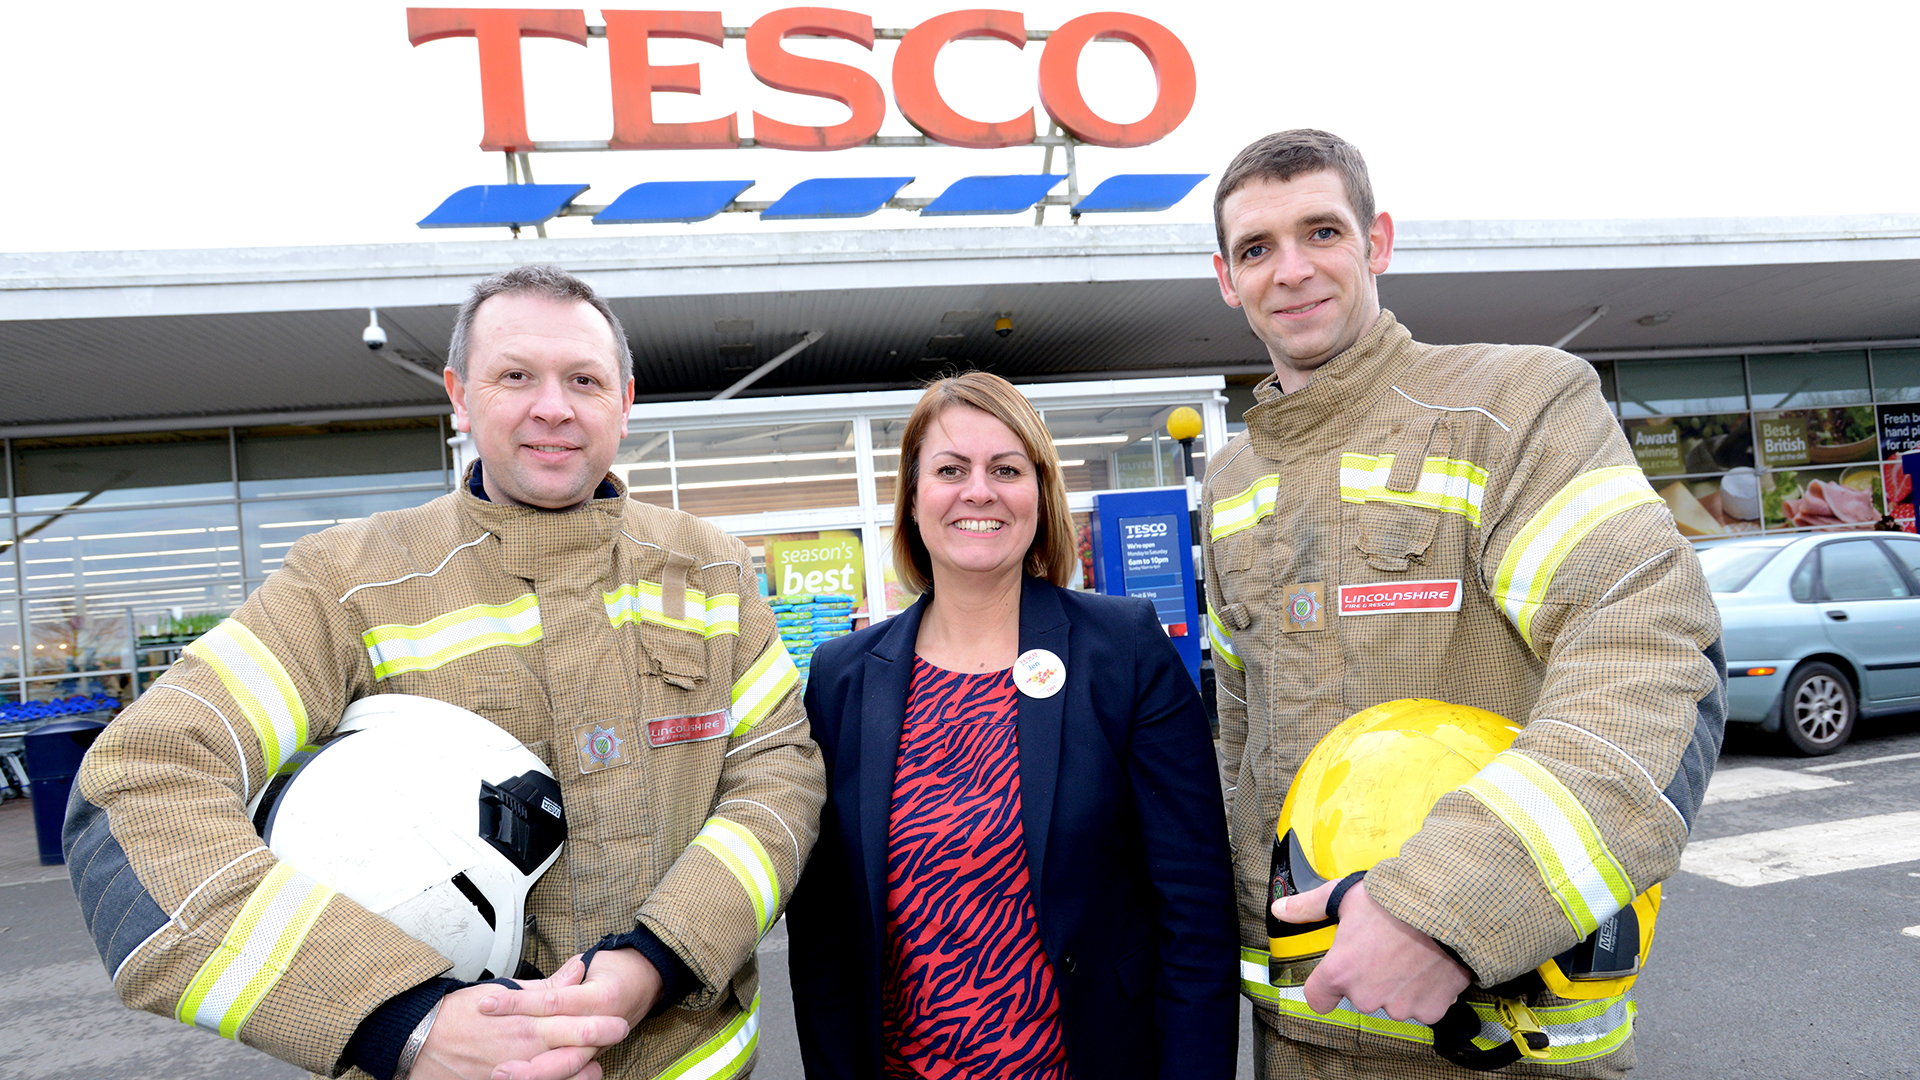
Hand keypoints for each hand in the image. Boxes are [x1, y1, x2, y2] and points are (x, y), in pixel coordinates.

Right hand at [411, 963, 628, 1079]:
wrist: (421, 1041)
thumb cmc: (461, 1013)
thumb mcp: (505, 992)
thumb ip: (546, 987)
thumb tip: (576, 971)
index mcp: (530, 1024)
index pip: (580, 1025)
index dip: (605, 1024)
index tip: (620, 1020)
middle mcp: (528, 1052)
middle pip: (579, 1056)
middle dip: (601, 1047)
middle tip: (615, 1035)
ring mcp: (517, 1073)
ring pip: (564, 1077)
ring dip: (581, 1070)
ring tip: (592, 1063)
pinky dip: (555, 1079)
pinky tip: (563, 1074)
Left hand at [478, 950, 664, 1079]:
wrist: (648, 979)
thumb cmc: (617, 970)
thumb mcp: (589, 963)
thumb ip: (561, 977)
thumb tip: (531, 982)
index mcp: (597, 999)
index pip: (550, 1003)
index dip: (516, 1004)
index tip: (486, 1005)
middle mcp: (600, 1027)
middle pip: (564, 1054)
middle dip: (530, 1067)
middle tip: (498, 1070)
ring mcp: (598, 1045)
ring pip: (569, 1069)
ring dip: (538, 1076)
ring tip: (506, 1078)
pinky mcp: (594, 1055)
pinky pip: (576, 1074)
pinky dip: (555, 1078)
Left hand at [1271, 878, 1468, 1024]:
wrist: (1447, 907)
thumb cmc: (1394, 900)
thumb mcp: (1344, 897)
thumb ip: (1308, 907)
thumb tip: (1279, 909)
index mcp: (1340, 971)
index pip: (1317, 999)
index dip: (1324, 989)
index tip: (1334, 977)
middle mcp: (1366, 995)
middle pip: (1360, 995)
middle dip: (1369, 977)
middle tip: (1384, 948)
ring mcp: (1399, 1006)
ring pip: (1393, 1001)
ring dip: (1399, 985)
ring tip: (1410, 953)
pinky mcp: (1430, 1011)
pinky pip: (1423, 1006)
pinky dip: (1427, 992)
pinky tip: (1430, 966)